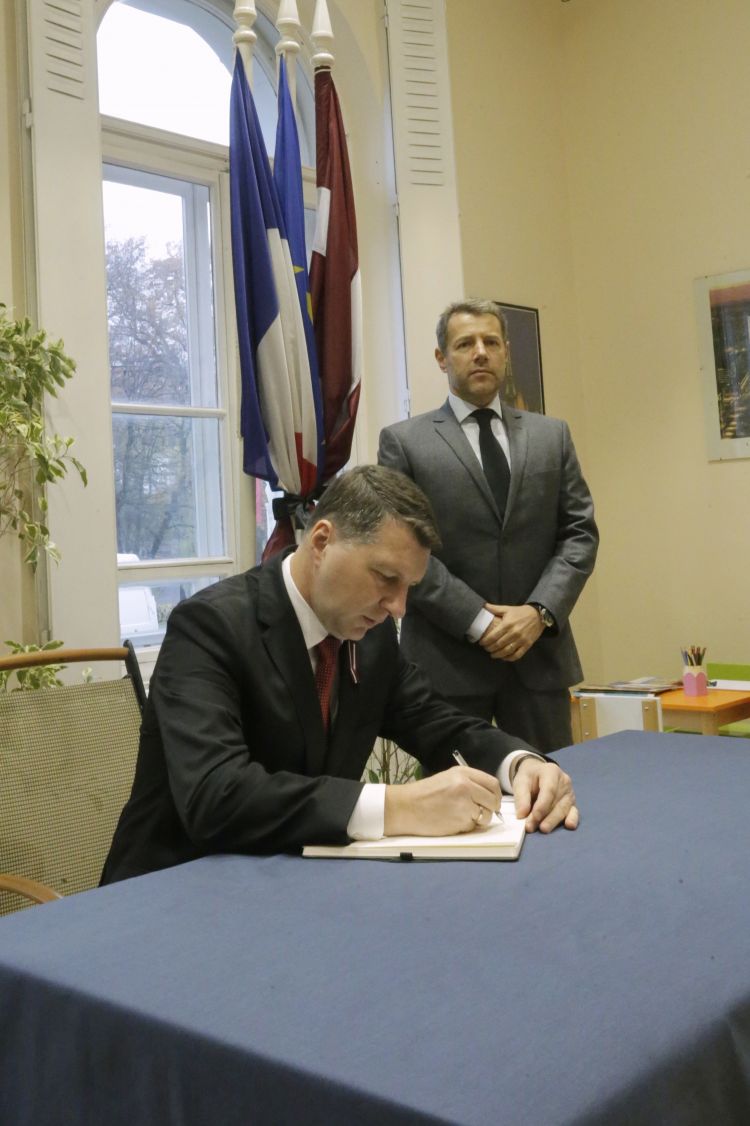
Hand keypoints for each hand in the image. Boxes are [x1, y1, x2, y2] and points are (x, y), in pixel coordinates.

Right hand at [384, 765, 500, 836]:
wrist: (405, 807)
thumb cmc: (425, 794)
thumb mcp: (448, 779)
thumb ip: (469, 784)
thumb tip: (489, 797)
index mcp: (463, 773)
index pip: (492, 784)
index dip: (495, 796)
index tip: (492, 802)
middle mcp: (466, 786)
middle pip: (493, 800)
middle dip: (491, 809)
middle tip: (482, 814)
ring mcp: (464, 804)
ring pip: (485, 816)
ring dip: (478, 820)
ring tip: (461, 817)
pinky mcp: (460, 821)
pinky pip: (472, 826)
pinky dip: (466, 827)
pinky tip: (452, 822)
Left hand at [478, 603, 543, 660]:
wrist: (539, 615)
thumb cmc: (521, 612)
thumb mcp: (507, 609)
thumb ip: (495, 608)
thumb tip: (483, 606)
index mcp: (507, 624)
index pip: (493, 636)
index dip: (485, 641)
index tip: (481, 643)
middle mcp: (514, 633)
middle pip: (498, 645)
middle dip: (490, 648)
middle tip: (486, 649)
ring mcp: (521, 640)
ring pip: (506, 651)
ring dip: (498, 655)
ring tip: (492, 654)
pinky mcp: (527, 645)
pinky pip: (517, 655)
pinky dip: (509, 658)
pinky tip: (504, 658)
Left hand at [512, 757, 578, 832]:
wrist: (537, 774)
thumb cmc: (530, 778)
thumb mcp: (520, 782)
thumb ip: (521, 797)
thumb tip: (522, 815)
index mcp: (551, 772)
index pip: (549, 790)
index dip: (542, 806)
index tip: (533, 817)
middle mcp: (564, 781)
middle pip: (557, 802)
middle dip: (545, 817)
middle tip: (532, 827)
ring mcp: (570, 792)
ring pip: (564, 809)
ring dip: (553, 821)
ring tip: (542, 829)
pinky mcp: (572, 803)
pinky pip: (574, 812)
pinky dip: (572, 819)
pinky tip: (569, 825)